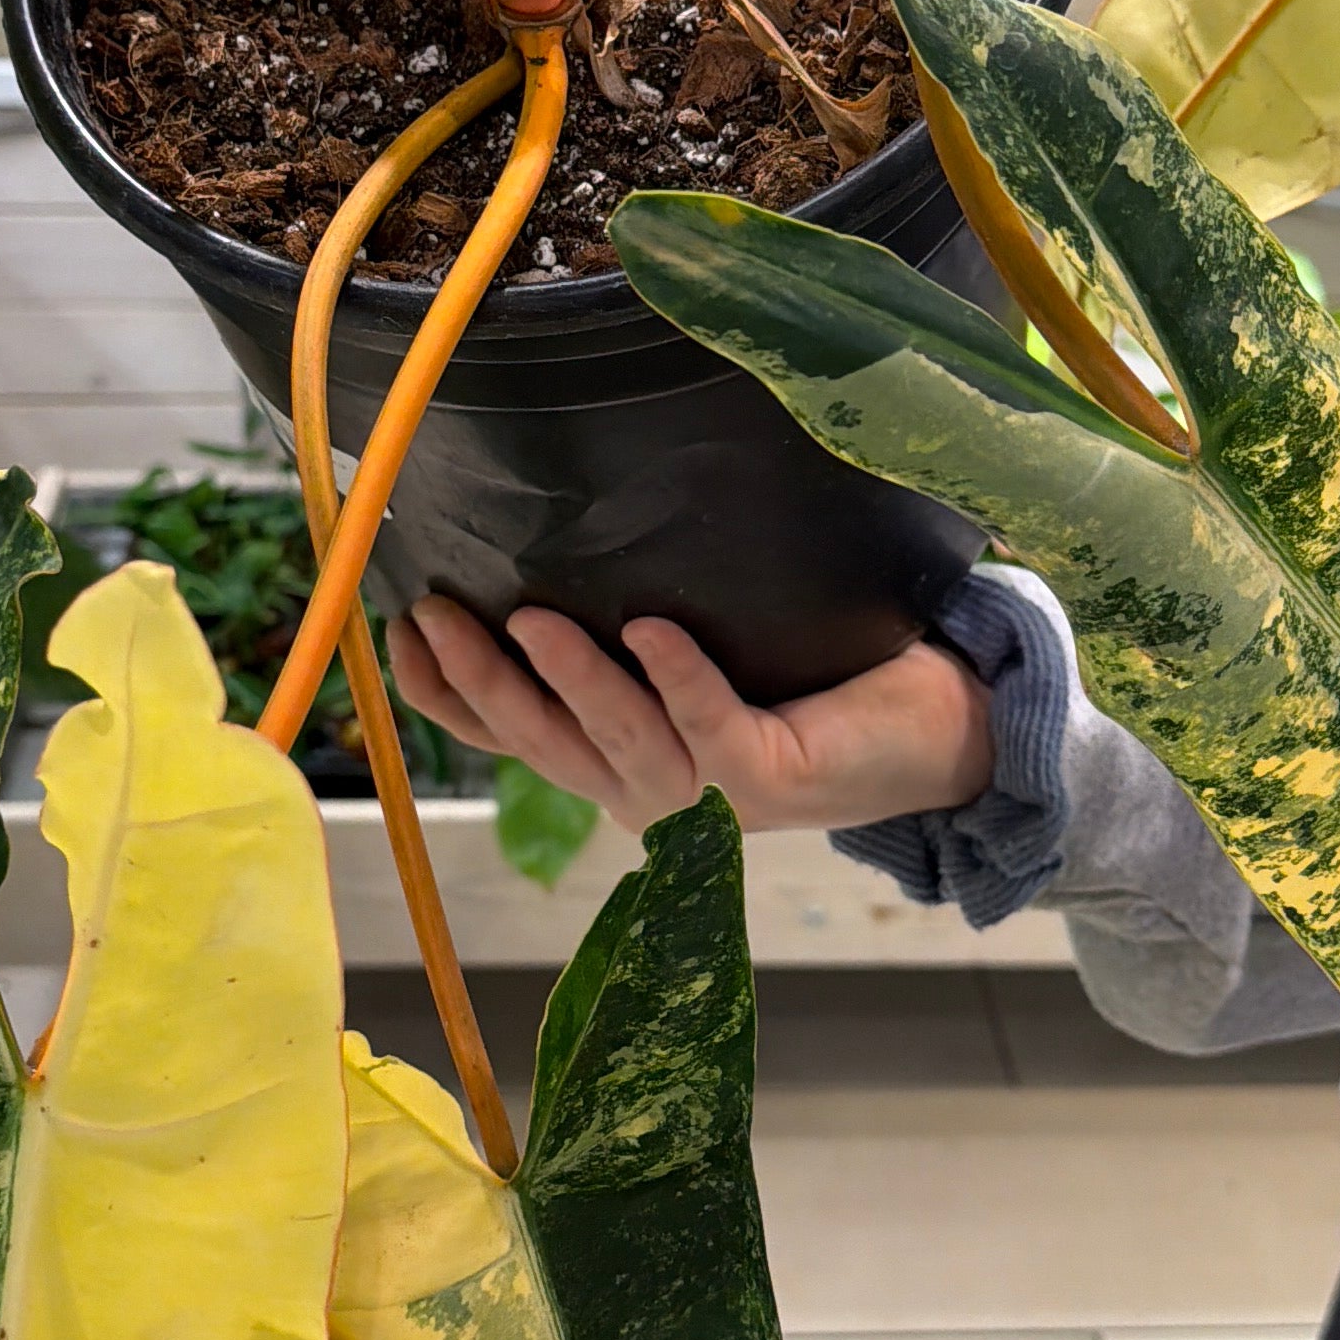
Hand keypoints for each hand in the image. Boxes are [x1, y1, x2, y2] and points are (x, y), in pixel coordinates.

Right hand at [386, 595, 994, 841]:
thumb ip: (631, 632)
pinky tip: (652, 629)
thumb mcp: (701, 661)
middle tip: (435, 612)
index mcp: (621, 768)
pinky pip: (712, 725)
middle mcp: (651, 795)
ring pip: (618, 741)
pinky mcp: (772, 777)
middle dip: (482, 682)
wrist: (939, 734)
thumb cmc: (815, 683)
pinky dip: (679, 678)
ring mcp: (711, 797)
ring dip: (569, 679)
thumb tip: (556, 542)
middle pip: (543, 745)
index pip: (510, 741)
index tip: (400, 633)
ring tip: (527, 616)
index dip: (447, 696)